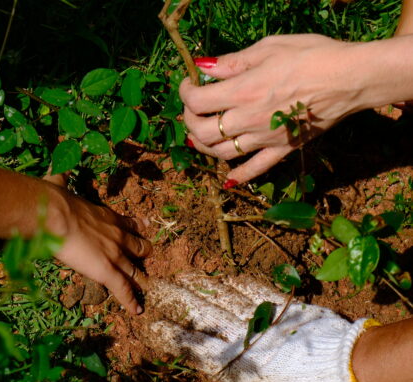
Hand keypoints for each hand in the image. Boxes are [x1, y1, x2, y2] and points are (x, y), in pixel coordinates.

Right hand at [44, 174, 151, 314]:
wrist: (55, 214)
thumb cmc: (55, 201)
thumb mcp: (61, 186)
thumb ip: (62, 180)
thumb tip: (57, 169)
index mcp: (107, 216)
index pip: (129, 223)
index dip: (138, 226)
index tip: (146, 226)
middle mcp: (117, 236)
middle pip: (138, 247)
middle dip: (143, 253)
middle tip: (148, 258)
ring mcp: (115, 254)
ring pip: (134, 270)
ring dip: (141, 280)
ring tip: (148, 288)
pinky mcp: (108, 271)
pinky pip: (123, 289)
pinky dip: (131, 301)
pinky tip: (137, 310)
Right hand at [144, 273, 378, 381]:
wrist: (346, 368)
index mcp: (231, 361)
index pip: (189, 344)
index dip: (166, 334)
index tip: (148, 325)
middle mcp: (240, 333)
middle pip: (199, 312)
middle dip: (174, 298)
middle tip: (155, 286)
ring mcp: (260, 316)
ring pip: (221, 296)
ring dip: (198, 285)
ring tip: (180, 275)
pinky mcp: (281, 306)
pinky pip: (252, 288)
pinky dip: (237, 282)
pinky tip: (226, 277)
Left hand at [180, 34, 361, 182]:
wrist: (351, 78)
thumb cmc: (313, 56)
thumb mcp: (269, 48)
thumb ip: (232, 62)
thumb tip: (202, 67)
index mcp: (242, 92)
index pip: (197, 101)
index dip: (185, 93)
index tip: (188, 84)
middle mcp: (247, 120)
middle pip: (201, 131)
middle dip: (189, 120)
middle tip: (193, 108)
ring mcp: (263, 139)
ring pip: (221, 153)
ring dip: (204, 146)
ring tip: (201, 135)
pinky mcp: (281, 150)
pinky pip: (255, 169)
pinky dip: (238, 176)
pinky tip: (228, 179)